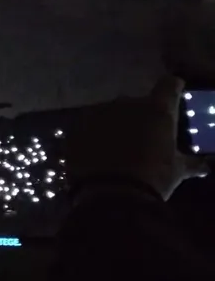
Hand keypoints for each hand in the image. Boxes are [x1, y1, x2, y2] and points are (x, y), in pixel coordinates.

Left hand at [64, 75, 208, 200]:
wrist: (110, 195)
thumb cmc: (152, 179)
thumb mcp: (177, 171)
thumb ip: (192, 163)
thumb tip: (204, 165)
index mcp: (157, 110)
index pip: (169, 85)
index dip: (173, 88)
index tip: (174, 90)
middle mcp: (127, 104)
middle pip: (137, 102)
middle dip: (141, 115)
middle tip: (144, 135)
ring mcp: (99, 112)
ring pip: (111, 112)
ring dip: (116, 124)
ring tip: (118, 147)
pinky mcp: (78, 125)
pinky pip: (90, 124)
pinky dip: (95, 134)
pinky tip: (98, 150)